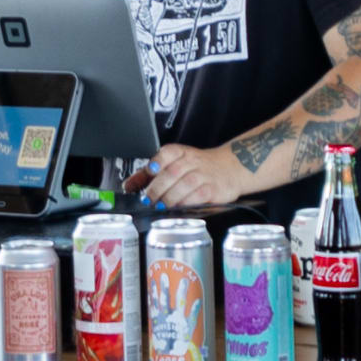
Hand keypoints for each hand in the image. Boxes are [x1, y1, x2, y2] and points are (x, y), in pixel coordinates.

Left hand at [137, 142, 255, 211]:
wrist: (232, 167)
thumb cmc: (199, 167)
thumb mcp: (176, 163)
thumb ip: (152, 174)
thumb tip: (128, 185)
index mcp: (181, 152)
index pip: (167, 153)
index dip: (156, 162)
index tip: (149, 172)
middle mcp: (192, 161)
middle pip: (172, 172)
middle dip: (158, 187)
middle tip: (148, 199)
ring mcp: (204, 175)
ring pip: (185, 184)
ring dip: (170, 197)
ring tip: (161, 206)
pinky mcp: (214, 189)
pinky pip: (199, 196)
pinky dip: (187, 203)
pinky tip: (179, 208)